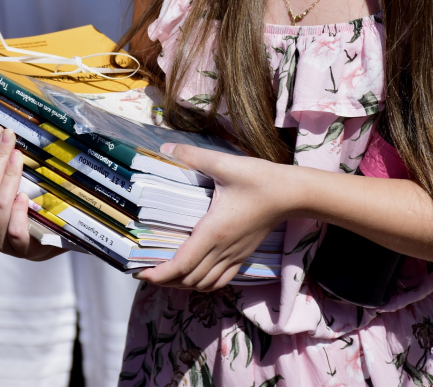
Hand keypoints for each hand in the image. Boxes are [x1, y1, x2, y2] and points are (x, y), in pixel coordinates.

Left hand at [136, 143, 297, 291]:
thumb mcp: (225, 164)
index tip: (141, 273)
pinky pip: (220, 280)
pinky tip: (194, 275)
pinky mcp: (243, 255)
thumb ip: (194, 156)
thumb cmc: (260, 179)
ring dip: (183, 284)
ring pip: (204, 284)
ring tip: (166, 275)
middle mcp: (222, 249)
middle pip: (189, 279)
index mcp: (213, 231)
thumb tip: (166, 148)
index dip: (159, 274)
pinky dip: (203, 284)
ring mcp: (234, 255)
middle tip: (145, 271)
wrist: (291, 194)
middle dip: (164, 280)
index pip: (182, 265)